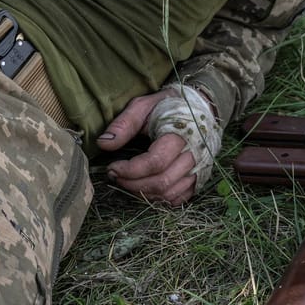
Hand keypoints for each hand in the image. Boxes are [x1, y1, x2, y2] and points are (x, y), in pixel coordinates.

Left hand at [98, 90, 198, 206]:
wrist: (201, 106)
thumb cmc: (168, 106)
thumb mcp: (143, 106)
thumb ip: (124, 124)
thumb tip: (103, 143)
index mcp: (179, 135)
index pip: (155, 162)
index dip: (130, 170)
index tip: (112, 167)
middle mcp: (193, 155)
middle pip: (161, 182)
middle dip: (132, 184)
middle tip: (115, 176)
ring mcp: (198, 169)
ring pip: (169, 194)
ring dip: (143, 193)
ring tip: (126, 182)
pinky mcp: (199, 178)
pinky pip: (179, 198)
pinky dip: (159, 199)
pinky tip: (145, 189)